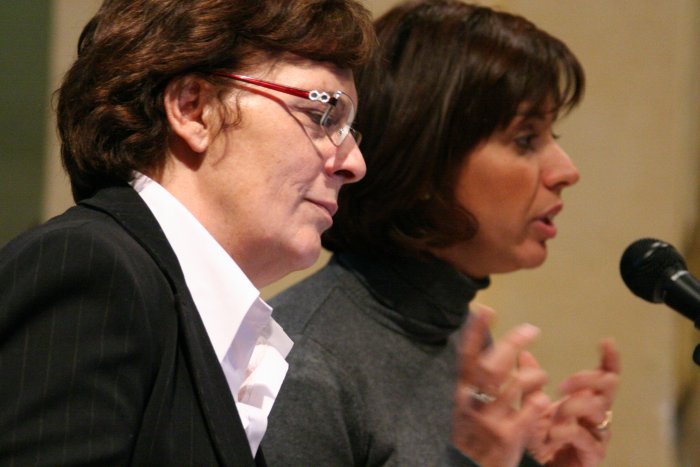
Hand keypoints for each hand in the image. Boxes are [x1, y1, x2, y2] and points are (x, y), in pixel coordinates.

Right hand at [451, 304, 549, 466]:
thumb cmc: (473, 438)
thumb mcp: (467, 408)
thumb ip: (477, 382)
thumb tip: (491, 349)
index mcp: (458, 394)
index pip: (465, 357)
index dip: (475, 332)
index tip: (487, 309)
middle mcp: (470, 404)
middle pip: (492, 365)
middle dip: (512, 343)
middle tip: (531, 329)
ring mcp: (488, 421)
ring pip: (516, 384)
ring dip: (534, 374)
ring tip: (541, 375)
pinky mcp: (507, 437)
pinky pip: (531, 409)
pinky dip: (539, 400)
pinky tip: (542, 400)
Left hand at [526, 339, 620, 466]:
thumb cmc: (538, 438)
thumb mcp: (531, 406)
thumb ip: (530, 383)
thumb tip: (523, 353)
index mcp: (586, 399)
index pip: (605, 376)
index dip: (610, 359)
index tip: (606, 341)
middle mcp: (597, 414)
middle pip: (607, 386)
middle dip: (585, 379)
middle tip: (562, 384)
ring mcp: (598, 434)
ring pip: (596, 408)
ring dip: (571, 407)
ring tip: (553, 416)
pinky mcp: (594, 454)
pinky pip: (585, 436)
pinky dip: (567, 430)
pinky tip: (554, 432)